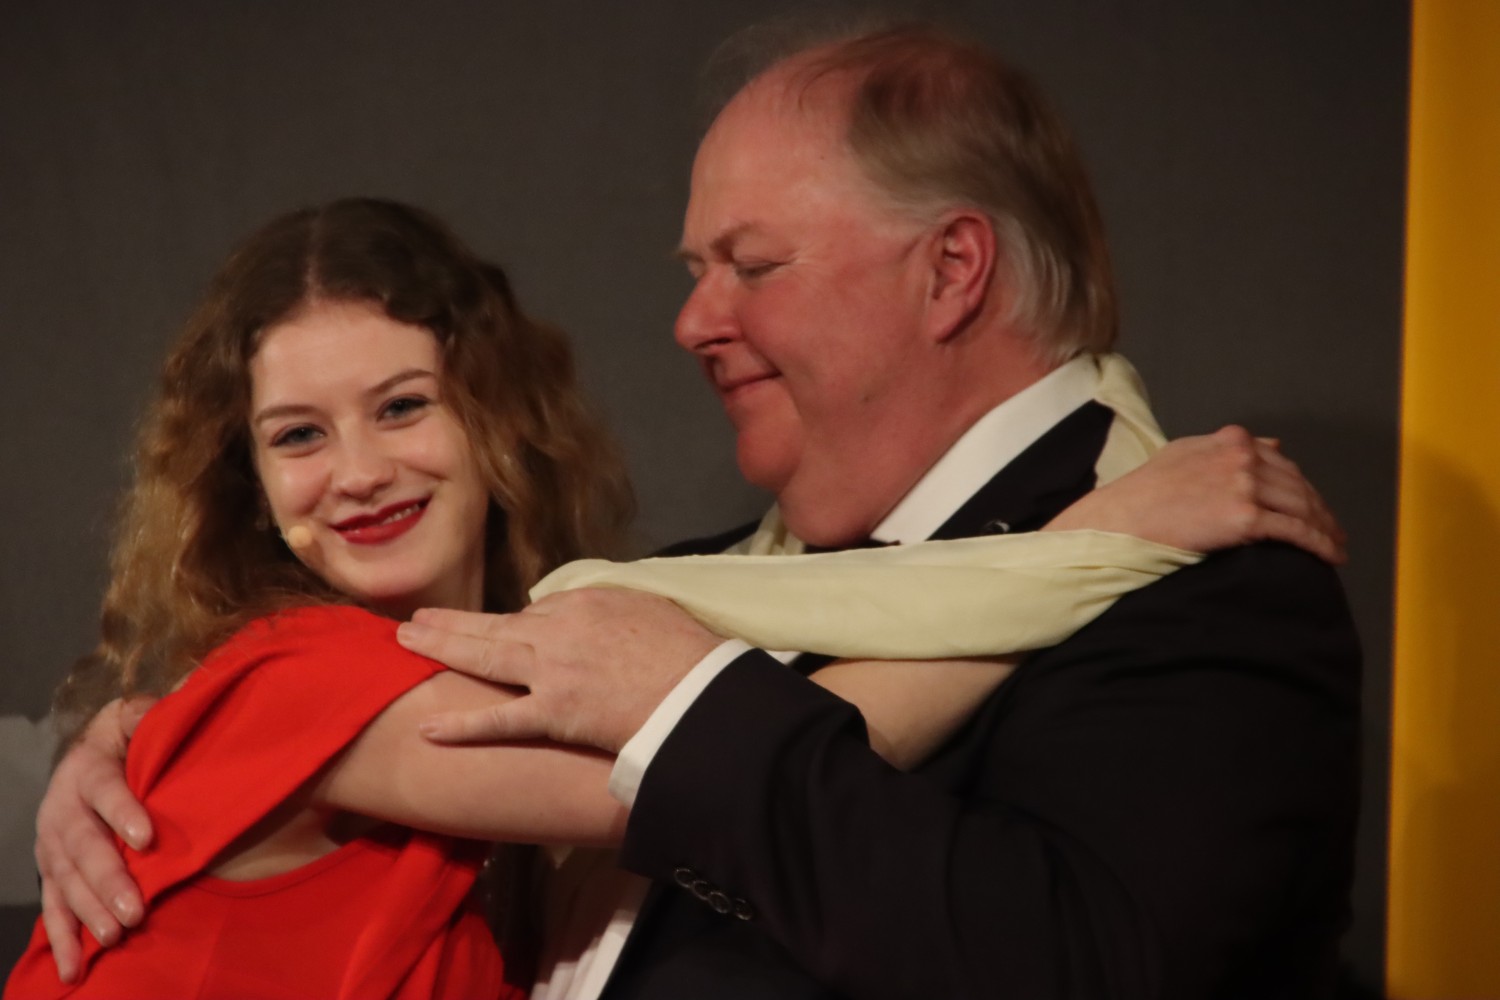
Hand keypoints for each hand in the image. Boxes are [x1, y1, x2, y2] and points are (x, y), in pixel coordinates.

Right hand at [35, 697, 153, 981]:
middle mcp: (62, 807)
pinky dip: (64, 940)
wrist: (88, 752)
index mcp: (86, 766)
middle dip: (107, 880)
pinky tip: (75, 968)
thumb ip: (149, 714)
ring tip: (114, 935)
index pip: (104, 788)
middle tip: (135, 909)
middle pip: (83, 845)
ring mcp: (52, 844)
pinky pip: (54, 908)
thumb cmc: (128, 737)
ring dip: (88, 912)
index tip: (147, 838)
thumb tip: (168, 709)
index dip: (123, 811)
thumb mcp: (135, 716)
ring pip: (67, 881)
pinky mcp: (52, 872)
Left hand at [398, 589, 722, 752]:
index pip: (537, 612)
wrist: (699, 693)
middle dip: (451, 622)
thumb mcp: (652, 609)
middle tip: (414, 619)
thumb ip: (615, 609)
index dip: (521, 628)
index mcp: (584, 602)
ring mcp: (551, 672)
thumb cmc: (688, 652)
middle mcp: (557, 630)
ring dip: (440, 648)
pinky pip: (500, 719)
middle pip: (494, 624)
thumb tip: (598, 619)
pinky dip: (463, 725)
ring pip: (484, 656)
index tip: (509, 636)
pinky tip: (428, 728)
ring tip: (405, 640)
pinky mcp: (553, 713)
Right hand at [1047, 425, 1346, 562]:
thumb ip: (1226, 446)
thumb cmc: (1145, 490)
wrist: (1124, 517)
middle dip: (1321, 510)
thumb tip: (1273, 445)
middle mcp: (1244, 458)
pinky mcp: (1245, 517)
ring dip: (1325, 528)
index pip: (1282, 463)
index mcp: (1231, 441)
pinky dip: (1319, 543)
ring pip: (1302, 507)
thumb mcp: (1185, 452)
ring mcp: (1246, 486)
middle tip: (1334, 530)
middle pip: (1298, 486)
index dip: (1303, 487)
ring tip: (1336, 546)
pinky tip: (1330, 555)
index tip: (1312, 504)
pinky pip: (1295, 531)